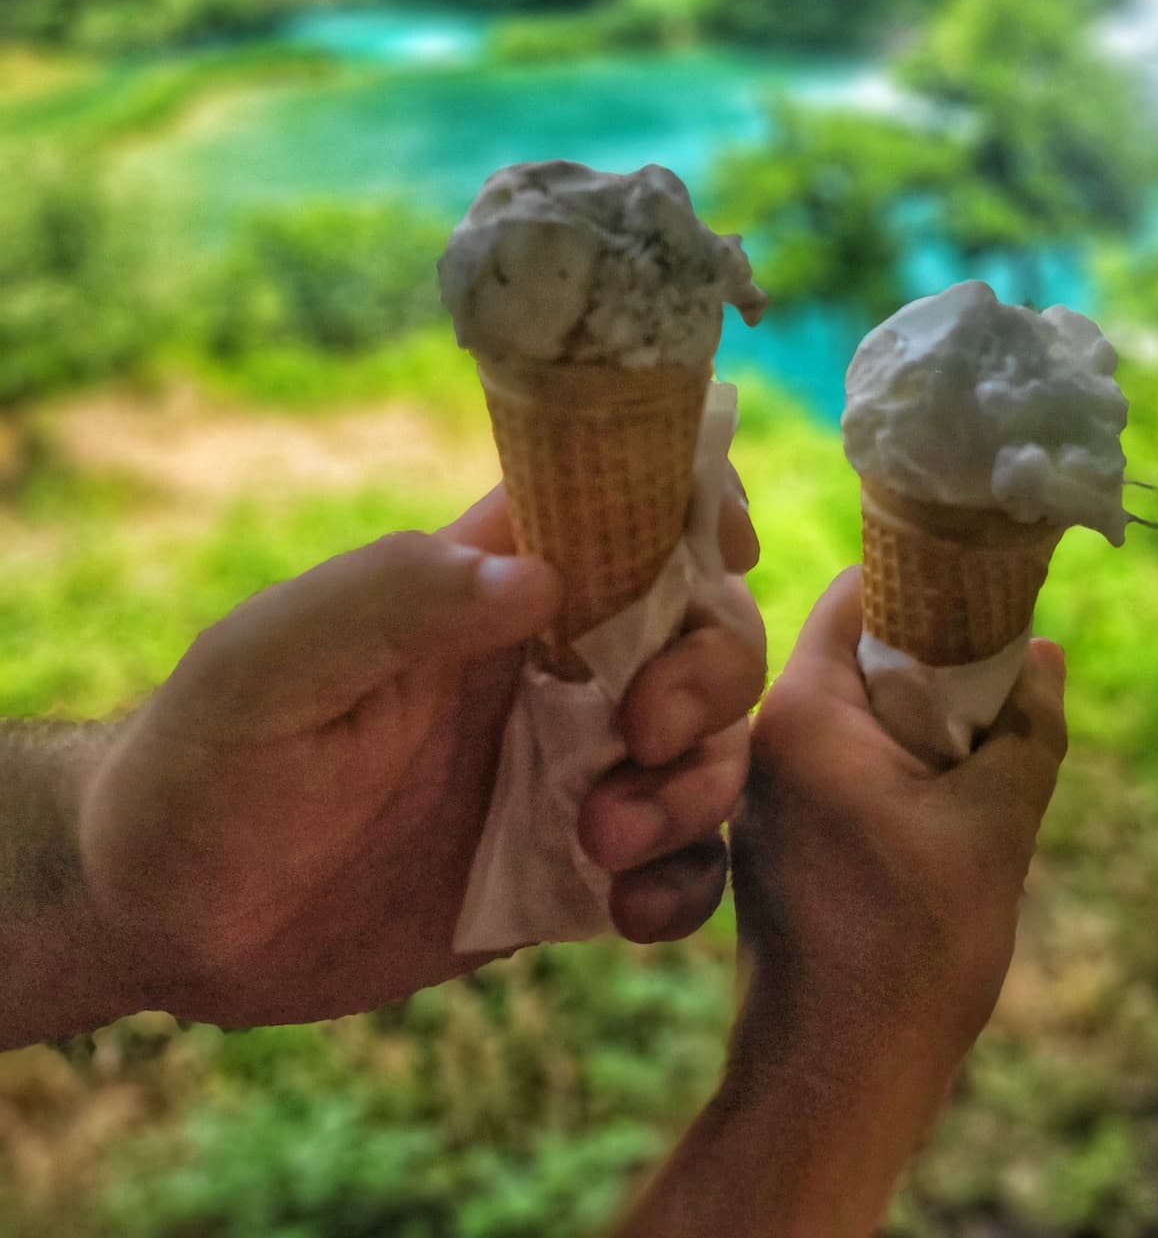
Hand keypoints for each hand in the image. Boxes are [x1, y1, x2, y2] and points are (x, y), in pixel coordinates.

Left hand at [75, 477, 763, 1029]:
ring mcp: (564, 767)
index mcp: (483, 585)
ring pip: (710, 742)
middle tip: (641, 738)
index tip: (725, 545)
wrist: (169, 921)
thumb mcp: (268, 665)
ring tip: (605, 845)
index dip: (699, 498)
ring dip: (699, 785)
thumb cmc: (201, 763)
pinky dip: (690, 880)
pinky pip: (679, 862)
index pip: (623, 500)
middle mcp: (545, 663)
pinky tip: (632, 914)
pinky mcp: (565, 871)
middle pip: (702, 623)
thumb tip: (539, 576)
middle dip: (710, 672)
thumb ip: (390, 598)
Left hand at [733, 566, 1066, 1103]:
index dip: (929, 580)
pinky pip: (848, 762)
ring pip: (859, 710)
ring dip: (927, 718)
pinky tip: (959, 799)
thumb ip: (1027, 730)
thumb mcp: (993, 827)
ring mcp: (770, 790)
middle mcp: (770, 738)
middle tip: (1011, 673)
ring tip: (996, 742)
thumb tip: (1046, 656)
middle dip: (939, 656)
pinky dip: (904, 763)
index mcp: (803, 713)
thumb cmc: (908, 952)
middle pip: (859, 649)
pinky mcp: (784, 837)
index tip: (994, 584)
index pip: (857, 593)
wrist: (835, 1083)